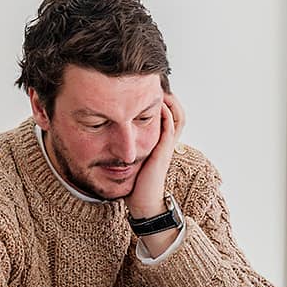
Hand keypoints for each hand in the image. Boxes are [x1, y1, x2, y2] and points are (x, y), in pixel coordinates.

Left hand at [127, 92, 186, 219]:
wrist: (143, 202)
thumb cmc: (136, 183)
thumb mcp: (132, 158)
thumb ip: (127, 146)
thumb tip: (109, 132)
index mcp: (161, 143)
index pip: (170, 115)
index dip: (165, 101)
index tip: (150, 89)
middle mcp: (167, 142)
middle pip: (178, 112)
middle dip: (169, 97)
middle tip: (157, 84)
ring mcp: (167, 146)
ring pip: (178, 117)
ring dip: (170, 101)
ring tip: (159, 88)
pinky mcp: (163, 151)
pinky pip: (170, 127)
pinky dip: (165, 113)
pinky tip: (158, 103)